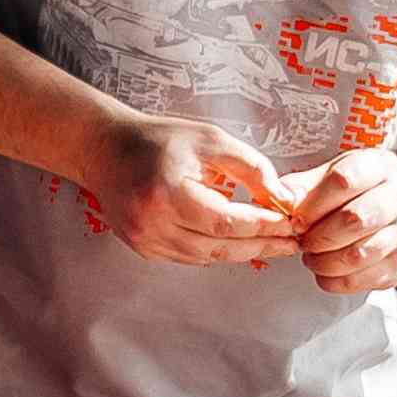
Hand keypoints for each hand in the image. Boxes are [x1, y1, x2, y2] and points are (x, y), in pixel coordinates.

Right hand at [74, 101, 299, 266]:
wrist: (105, 150)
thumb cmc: (157, 139)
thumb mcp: (210, 139)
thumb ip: (249, 167)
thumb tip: (281, 198)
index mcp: (168, 193)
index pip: (226, 222)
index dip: (262, 227)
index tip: (290, 224)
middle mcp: (153, 223)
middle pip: (219, 247)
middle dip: (260, 246)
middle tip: (292, 243)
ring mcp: (145, 240)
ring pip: (206, 257)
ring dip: (241, 252)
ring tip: (272, 243)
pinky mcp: (143, 248)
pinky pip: (189, 257)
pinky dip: (216, 251)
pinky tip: (236, 241)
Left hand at [291, 143, 396, 296]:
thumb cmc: (360, 190)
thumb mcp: (334, 174)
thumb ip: (305, 186)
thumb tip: (280, 199)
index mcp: (379, 168)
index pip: (344, 181)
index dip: (313, 204)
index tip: (297, 219)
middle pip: (354, 220)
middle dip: (318, 236)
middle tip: (303, 240)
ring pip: (358, 255)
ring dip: (324, 261)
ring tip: (312, 256)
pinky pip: (361, 280)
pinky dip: (334, 281)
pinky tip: (326, 271)